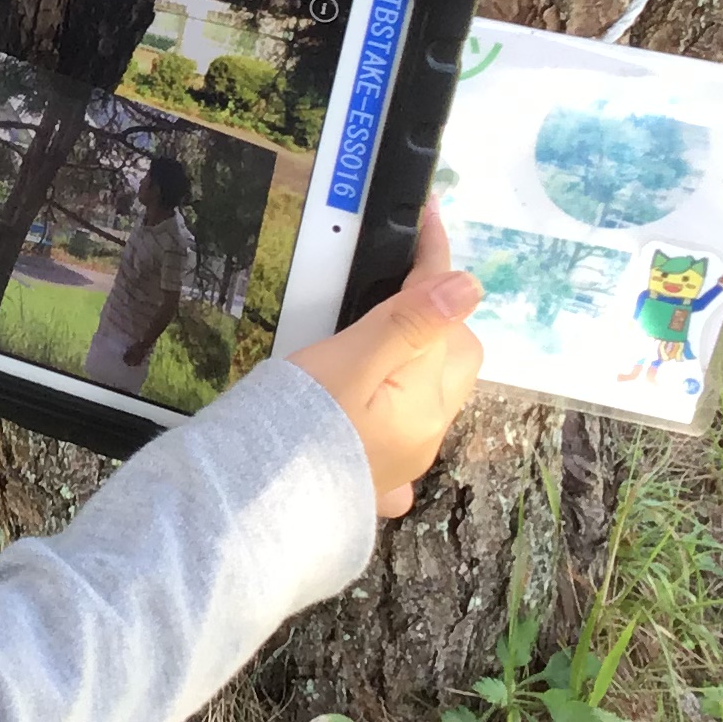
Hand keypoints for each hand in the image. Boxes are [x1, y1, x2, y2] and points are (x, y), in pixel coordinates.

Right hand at [287, 206, 483, 517]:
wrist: (254, 506)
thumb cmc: (299, 426)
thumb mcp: (350, 362)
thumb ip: (409, 324)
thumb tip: (468, 286)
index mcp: (426, 398)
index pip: (443, 313)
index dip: (436, 260)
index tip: (429, 215)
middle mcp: (427, 431)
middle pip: (455, 358)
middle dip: (439, 318)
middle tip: (398, 286)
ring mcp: (405, 460)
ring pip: (434, 395)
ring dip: (421, 362)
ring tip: (382, 341)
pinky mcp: (377, 479)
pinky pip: (404, 441)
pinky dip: (398, 417)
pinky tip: (372, 415)